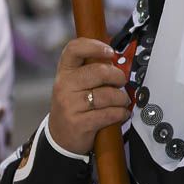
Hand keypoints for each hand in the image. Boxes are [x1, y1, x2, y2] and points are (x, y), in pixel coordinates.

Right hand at [48, 37, 129, 155]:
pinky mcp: (79, 123)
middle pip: (99, 72)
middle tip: (122, 82)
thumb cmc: (73, 106)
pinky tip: (121, 114)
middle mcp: (64, 86)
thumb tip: (116, 59)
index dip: (94, 46)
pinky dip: (120, 113)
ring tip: (122, 101)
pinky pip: (109, 114)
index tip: (110, 52)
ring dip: (122, 98)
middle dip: (118, 76)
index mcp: (64, 72)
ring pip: (107, 95)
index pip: (74, 49)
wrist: (60, 137)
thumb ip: (91, 69)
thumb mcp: (75, 84)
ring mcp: (70, 105)